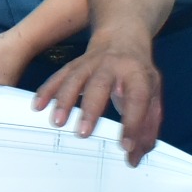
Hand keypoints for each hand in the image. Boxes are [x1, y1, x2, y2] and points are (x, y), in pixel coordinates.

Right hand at [33, 34, 161, 163]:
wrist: (123, 35)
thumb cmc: (138, 71)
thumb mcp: (153, 95)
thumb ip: (148, 127)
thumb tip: (135, 156)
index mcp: (137, 74)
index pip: (137, 99)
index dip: (133, 123)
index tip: (126, 147)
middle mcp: (113, 65)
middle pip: (100, 85)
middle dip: (91, 109)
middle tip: (83, 133)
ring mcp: (91, 62)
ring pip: (75, 78)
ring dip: (64, 100)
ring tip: (57, 122)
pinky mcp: (75, 64)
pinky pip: (59, 76)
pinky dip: (47, 90)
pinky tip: (38, 105)